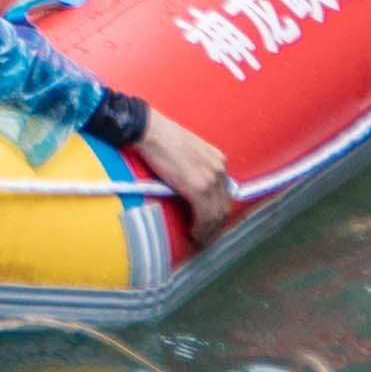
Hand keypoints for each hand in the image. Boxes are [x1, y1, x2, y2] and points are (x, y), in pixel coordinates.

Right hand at [142, 108, 240, 237]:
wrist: (146, 130)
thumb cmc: (157, 136)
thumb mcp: (183, 151)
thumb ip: (191, 167)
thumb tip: (185, 185)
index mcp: (217, 160)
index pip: (223, 193)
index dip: (217, 212)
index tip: (209, 223)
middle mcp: (219, 169)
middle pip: (224, 206)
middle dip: (216, 226)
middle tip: (206, 238)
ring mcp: (211, 178)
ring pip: (217, 214)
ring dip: (209, 231)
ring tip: (199, 241)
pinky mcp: (198, 188)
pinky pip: (205, 215)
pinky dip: (202, 229)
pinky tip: (195, 236)